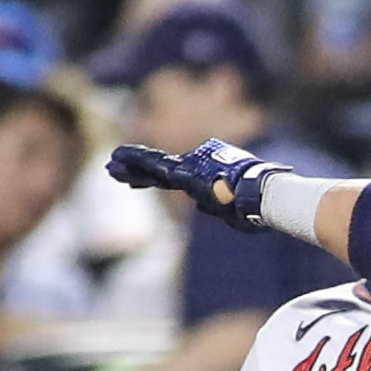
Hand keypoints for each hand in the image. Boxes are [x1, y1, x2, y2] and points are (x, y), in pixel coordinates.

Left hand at [107, 139, 291, 228]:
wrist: (261, 195)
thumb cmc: (255, 206)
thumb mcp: (232, 212)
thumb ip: (215, 208)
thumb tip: (200, 208)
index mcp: (202, 181)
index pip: (170, 180)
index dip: (149, 179)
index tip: (134, 182)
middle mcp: (193, 171)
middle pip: (157, 171)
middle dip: (134, 171)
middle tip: (112, 168)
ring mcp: (187, 170)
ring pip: (152, 167)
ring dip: (129, 166)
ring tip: (109, 164)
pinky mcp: (183, 172)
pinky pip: (154, 165)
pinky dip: (135, 160)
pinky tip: (117, 158)